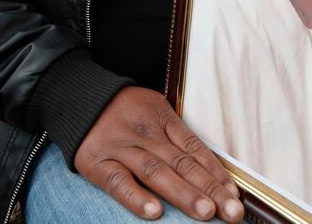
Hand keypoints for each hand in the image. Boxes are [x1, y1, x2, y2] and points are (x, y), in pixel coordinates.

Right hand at [75, 86, 244, 221]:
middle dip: (210, 189)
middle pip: (182, 164)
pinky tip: (155, 212)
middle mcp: (145, 133)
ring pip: (157, 172)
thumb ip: (177, 137)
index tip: (235, 195)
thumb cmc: (123, 111)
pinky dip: (137, 197)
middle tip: (232, 211)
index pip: (195, 149)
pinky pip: (119, 182)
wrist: (76, 98)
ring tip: (206, 212)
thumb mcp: (154, 111)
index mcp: (163, 119)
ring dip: (183, 194)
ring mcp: (122, 148)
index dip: (217, 173)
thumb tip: (212, 171)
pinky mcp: (98, 163)